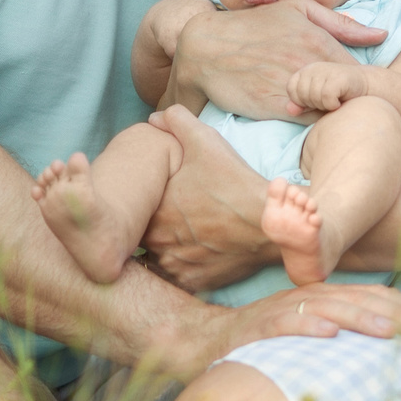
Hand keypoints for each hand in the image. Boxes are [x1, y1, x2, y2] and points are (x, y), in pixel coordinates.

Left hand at [139, 106, 275, 292]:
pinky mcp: (192, 282)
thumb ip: (175, 121)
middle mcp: (156, 241)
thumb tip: (154, 117)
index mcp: (151, 209)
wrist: (270, 224)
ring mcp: (173, 265)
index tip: (152, 198)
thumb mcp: (205, 140)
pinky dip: (180, 269)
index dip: (140, 203)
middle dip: (149, 226)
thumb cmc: (235, 183)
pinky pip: (174, 279)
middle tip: (168, 216)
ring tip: (181, 236)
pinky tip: (192, 255)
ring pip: (156, 258)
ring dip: (163, 249)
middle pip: (141, 235)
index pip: (131, 209)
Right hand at [144, 279, 400, 378]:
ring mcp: (281, 310)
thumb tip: (388, 358)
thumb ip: (341, 340)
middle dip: (399, 313)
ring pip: (328, 309)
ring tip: (391, 333)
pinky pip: (283, 324)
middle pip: (360, 299)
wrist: (199, 341)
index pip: (373, 298)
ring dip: (362, 319)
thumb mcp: (309, 340)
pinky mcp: (255, 328)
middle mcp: (306, 299)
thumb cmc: (262, 345)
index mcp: (323, 301)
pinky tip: (327, 336)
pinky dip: (305, 328)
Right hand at [174, 0, 384, 119]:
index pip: (361, 73)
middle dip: (351, 100)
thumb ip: (341, 23)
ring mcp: (293, 88)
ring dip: (331, 112)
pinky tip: (304, 115)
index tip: (354, 88)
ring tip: (324, 108)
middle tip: (342, 102)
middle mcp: (310, 65)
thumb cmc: (255, 26)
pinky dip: (311, 122)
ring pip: (330, 110)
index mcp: (320, 41)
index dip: (361, 83)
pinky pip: (308, 122)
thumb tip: (380, 35)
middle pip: (349, 94)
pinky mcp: (276, 109)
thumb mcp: (298, 10)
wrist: (206, 49)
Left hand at [288, 59, 366, 113]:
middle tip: (327, 102)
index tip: (316, 101)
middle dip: (314, 104)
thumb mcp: (316, 102)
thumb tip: (290, 110)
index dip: (302, 101)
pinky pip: (326, 96)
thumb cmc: (339, 97)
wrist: (366, 88)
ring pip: (314, 96)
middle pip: (302, 94)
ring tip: (334, 102)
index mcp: (306, 71)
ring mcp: (327, 70)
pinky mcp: (339, 76)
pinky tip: (340, 103)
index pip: (291, 89)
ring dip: (324, 106)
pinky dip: (332, 105)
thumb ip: (302, 105)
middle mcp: (315, 67)